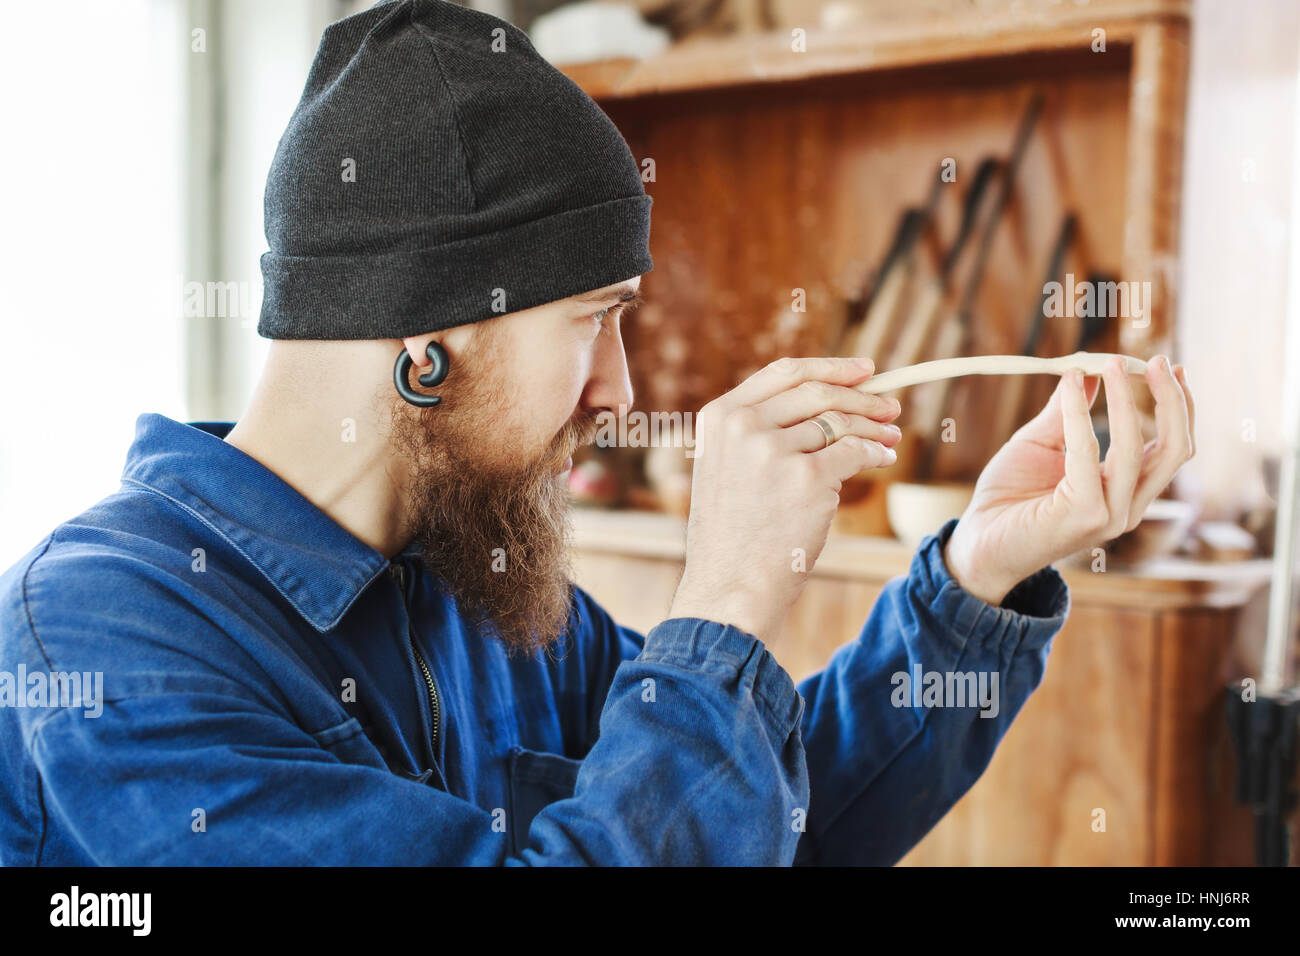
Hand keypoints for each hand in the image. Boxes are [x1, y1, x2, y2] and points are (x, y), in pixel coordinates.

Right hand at [671, 356, 902, 639]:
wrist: (729, 585)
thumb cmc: (732, 535)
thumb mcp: (724, 468)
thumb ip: (757, 431)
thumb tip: (822, 404)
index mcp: (720, 417)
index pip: (783, 373)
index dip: (830, 367)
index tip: (863, 369)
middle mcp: (744, 426)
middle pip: (818, 394)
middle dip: (862, 396)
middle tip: (891, 405)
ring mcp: (775, 451)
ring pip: (840, 423)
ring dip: (875, 426)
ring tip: (893, 434)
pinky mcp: (807, 479)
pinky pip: (854, 453)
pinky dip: (876, 452)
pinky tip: (885, 457)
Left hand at [943, 355, 1195, 604]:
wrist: (978, 543)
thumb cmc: (1008, 498)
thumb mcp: (1039, 444)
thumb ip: (1065, 413)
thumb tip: (1086, 372)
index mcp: (1127, 491)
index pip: (1172, 447)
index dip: (1178, 405)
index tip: (1168, 366)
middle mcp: (1128, 506)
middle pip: (1175, 449)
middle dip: (1171, 400)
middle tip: (1155, 360)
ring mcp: (1111, 515)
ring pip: (1139, 449)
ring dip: (1128, 400)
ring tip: (1110, 363)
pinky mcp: (1086, 515)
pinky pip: (1089, 454)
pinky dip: (1079, 414)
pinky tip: (1071, 386)